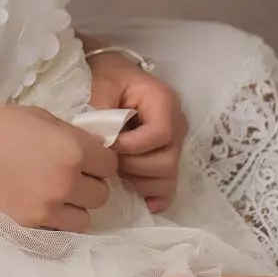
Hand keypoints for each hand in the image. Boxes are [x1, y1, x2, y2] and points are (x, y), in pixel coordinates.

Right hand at [0, 104, 117, 230]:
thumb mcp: (37, 116)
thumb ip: (71, 134)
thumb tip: (96, 147)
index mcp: (72, 148)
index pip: (110, 164)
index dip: (99, 161)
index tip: (85, 160)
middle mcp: (67, 181)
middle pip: (101, 194)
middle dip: (89, 185)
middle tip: (68, 177)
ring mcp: (49, 207)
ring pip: (84, 218)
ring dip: (74, 208)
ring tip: (53, 196)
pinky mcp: (30, 226)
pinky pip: (58, 230)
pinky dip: (53, 221)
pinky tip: (37, 206)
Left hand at [87, 48, 188, 211]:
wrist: (110, 76)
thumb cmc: (106, 76)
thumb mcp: (102, 83)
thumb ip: (102, 109)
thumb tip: (101, 142)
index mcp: (163, 102)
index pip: (161, 134)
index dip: (134, 146)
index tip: (109, 145)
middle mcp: (176, 124)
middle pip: (167, 161)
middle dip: (134, 166)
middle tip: (109, 160)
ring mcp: (173, 144)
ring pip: (168, 178)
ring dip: (140, 182)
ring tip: (117, 171)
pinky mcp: (165, 158)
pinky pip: (168, 186)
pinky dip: (155, 197)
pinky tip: (140, 200)